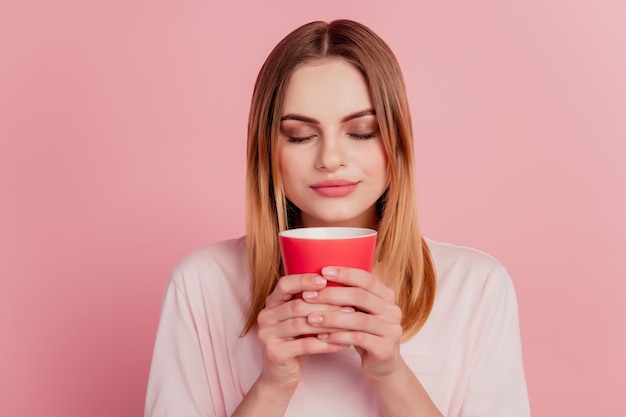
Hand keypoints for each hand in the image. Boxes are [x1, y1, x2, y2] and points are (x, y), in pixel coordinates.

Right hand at [255, 272, 352, 389]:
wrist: (280, 374)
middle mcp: (265, 316)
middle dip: (326, 305)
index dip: (304, 280)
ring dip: (329, 324)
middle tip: (350, 306)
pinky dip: (326, 344)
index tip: (325, 279)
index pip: (285, 284)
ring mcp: (267, 335)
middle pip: (297, 305)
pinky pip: (305, 345)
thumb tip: (341, 283)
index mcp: (271, 302)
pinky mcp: (274, 353)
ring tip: (350, 324)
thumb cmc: (296, 340)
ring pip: (302, 324)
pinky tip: (343, 343)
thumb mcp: (301, 318)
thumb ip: (311, 302)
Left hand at [302, 266, 404, 380]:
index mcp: (386, 296)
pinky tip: (321, 337)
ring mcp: (391, 330)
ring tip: (310, 318)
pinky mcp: (386, 349)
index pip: (366, 278)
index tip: (323, 271)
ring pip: (358, 319)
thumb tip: (317, 277)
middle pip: (360, 296)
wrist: (382, 365)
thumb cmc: (364, 332)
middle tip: (308, 296)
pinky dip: (338, 336)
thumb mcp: (360, 311)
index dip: (345, 273)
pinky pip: (359, 339)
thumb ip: (348, 296)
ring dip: (331, 318)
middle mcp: (392, 310)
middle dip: (331, 294)